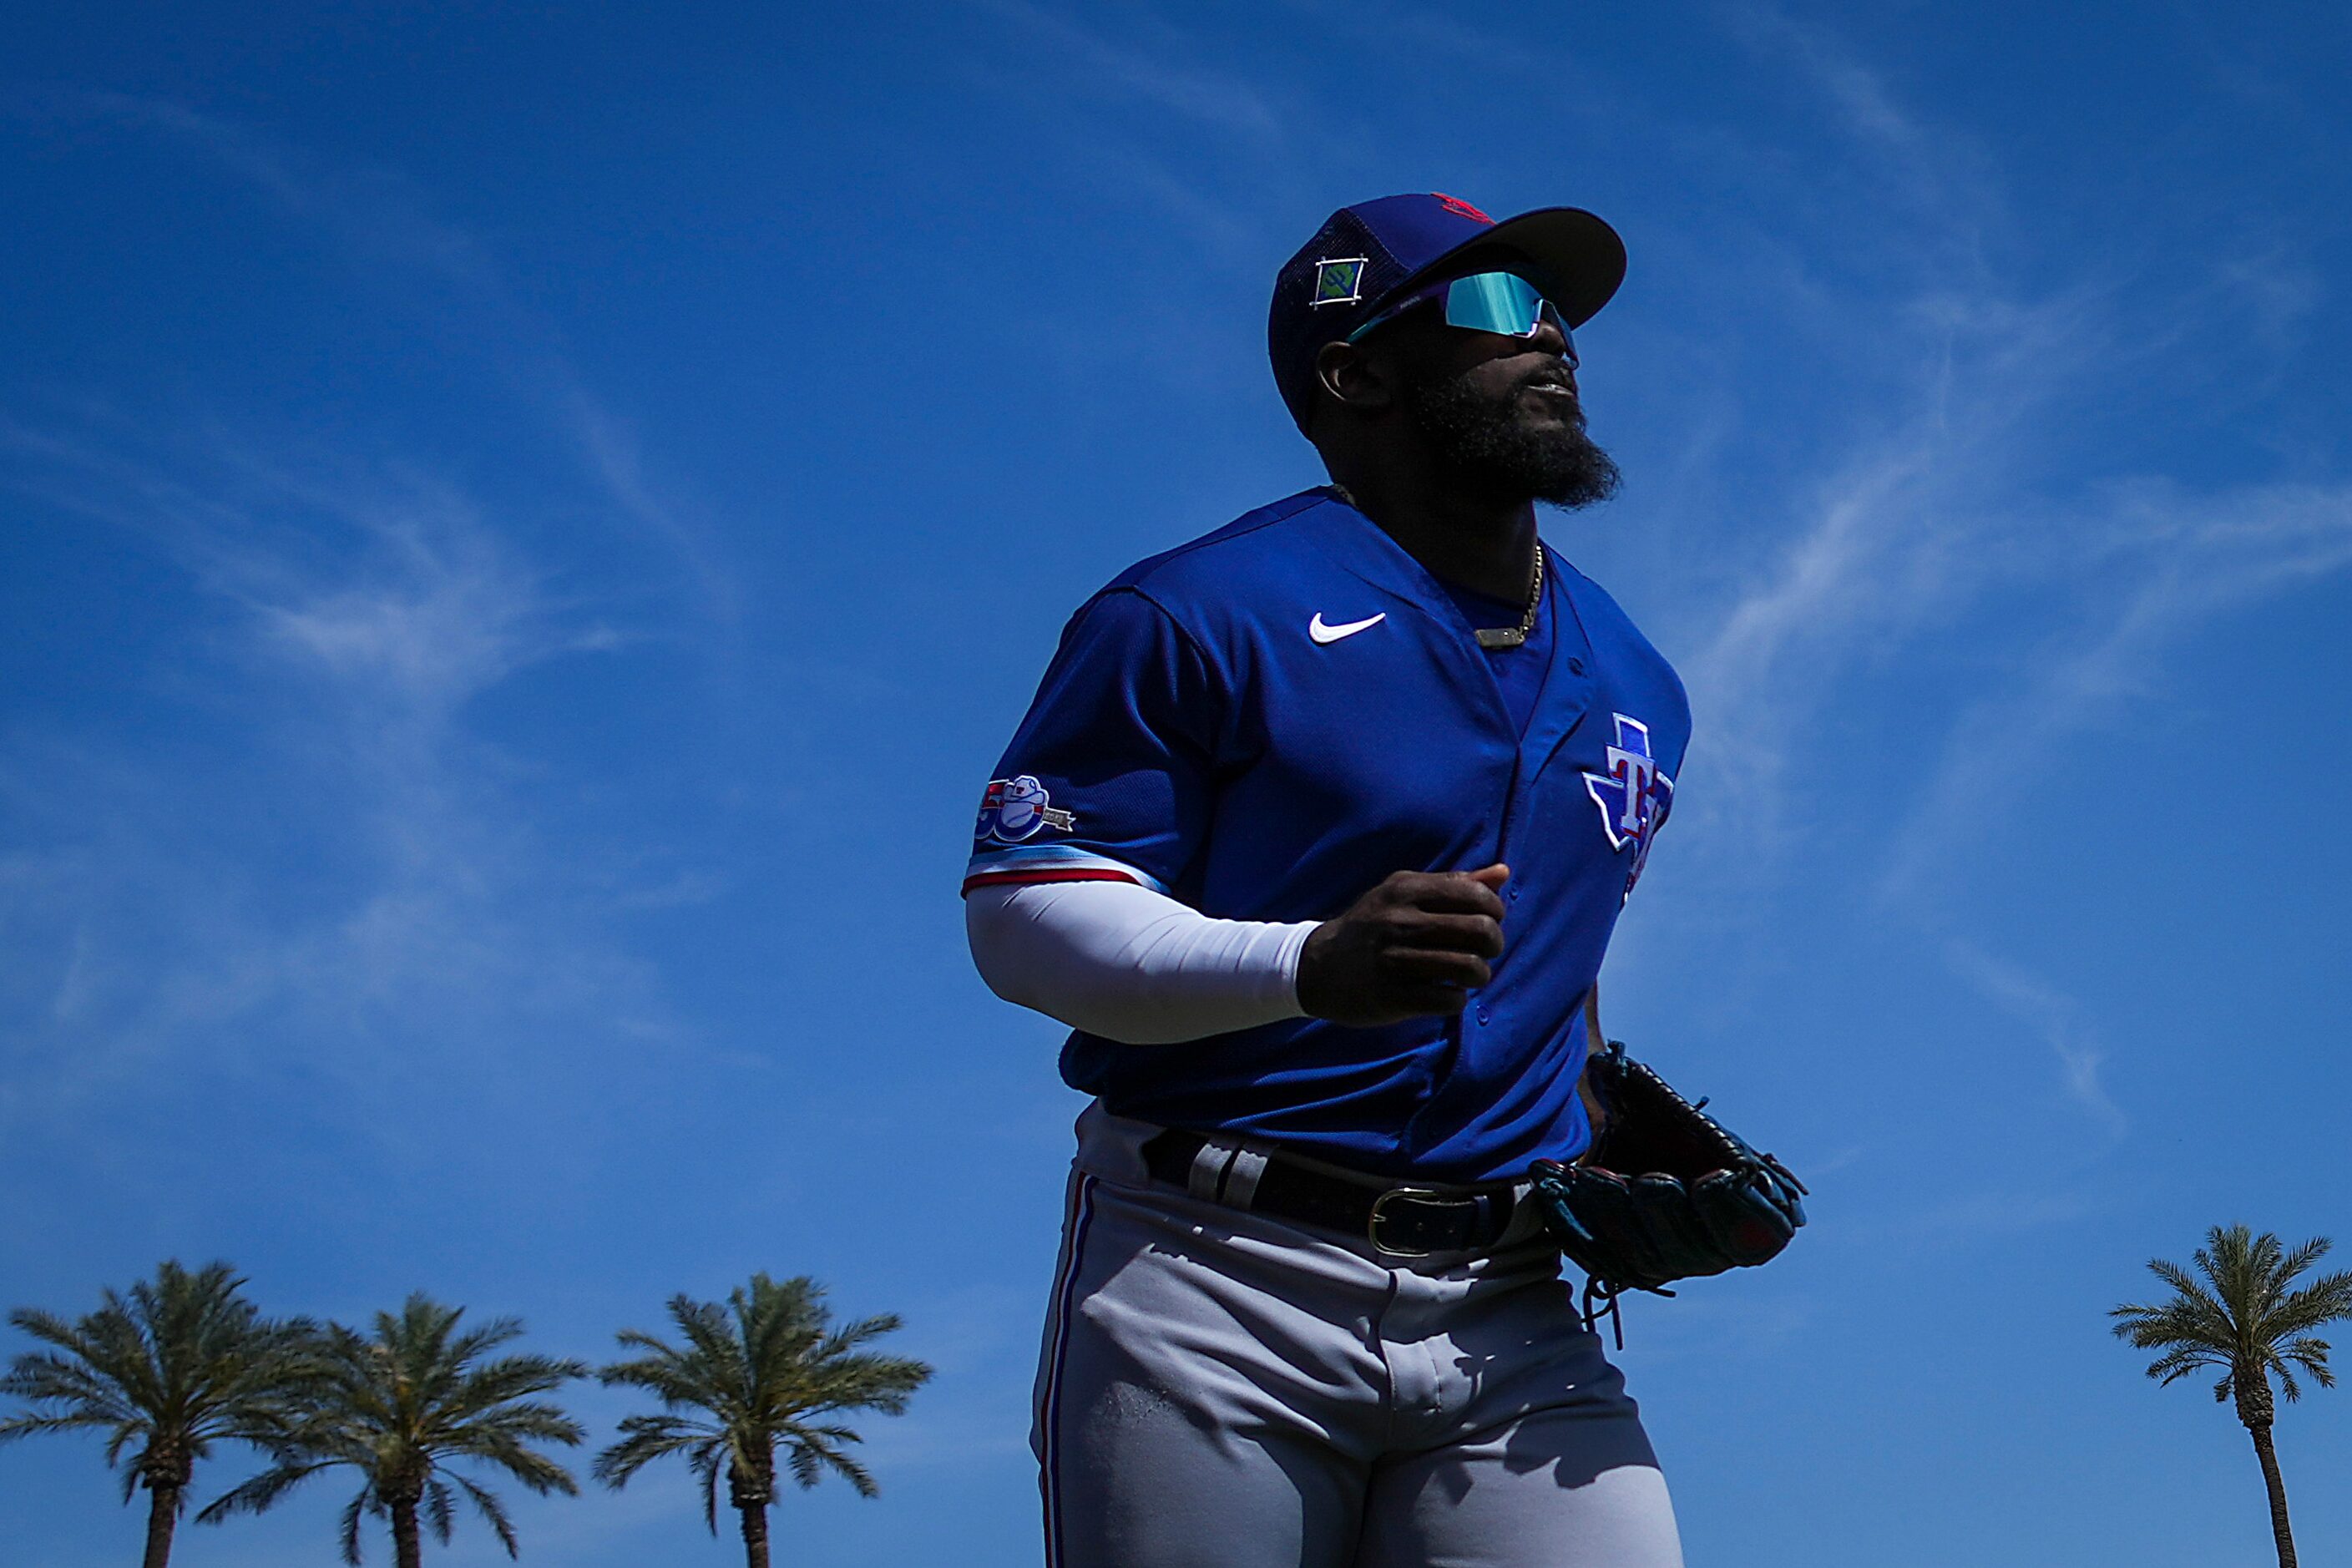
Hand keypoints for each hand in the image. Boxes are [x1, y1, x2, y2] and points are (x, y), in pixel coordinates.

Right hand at [1295, 865, 1507, 1026]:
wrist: (1318, 967)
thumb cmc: (1373, 926)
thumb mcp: (1404, 894)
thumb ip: (1454, 883)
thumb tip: (1504, 873)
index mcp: (1405, 890)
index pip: (1476, 895)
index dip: (1494, 911)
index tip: (1486, 922)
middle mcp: (1399, 921)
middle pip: (1480, 931)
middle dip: (1494, 944)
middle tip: (1484, 951)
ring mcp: (1393, 960)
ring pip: (1470, 967)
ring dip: (1479, 974)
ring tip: (1468, 974)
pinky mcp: (1390, 996)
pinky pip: (1449, 999)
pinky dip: (1457, 998)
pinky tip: (1446, 993)